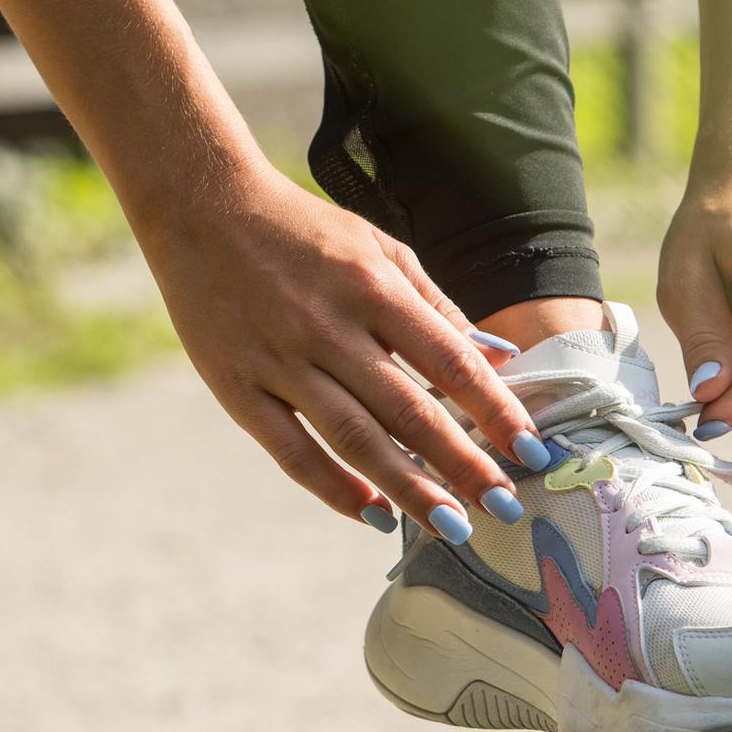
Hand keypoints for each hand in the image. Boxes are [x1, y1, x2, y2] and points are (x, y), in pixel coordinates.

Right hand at [140, 162, 543, 536]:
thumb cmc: (304, 231)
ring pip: (354, 439)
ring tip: (451, 526)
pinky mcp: (236, 387)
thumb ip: (436, 306)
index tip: (530, 451)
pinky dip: (333, 487)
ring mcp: (279, 360)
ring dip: (408, 487)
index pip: (448, 359)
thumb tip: (496, 359)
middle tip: (504, 507)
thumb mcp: (379, 249)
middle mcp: (328, 326)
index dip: (494, 409)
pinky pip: (291, 451)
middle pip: (408, 411)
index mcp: (371, 286)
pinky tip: (373, 515)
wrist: (201, 205)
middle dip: (462, 465)